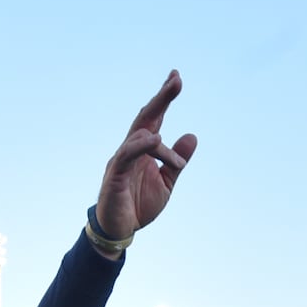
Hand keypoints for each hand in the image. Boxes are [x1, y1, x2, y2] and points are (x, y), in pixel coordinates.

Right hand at [95, 70, 196, 241]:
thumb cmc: (139, 205)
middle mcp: (131, 149)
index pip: (154, 118)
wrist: (120, 230)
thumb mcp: (166, 183)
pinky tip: (155, 140)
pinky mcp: (114, 174)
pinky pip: (126, 155)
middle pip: (145, 118)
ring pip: (139, 137)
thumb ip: (177, 161)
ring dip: (159, 140)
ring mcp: (121, 160)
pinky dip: (140, 146)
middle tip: (176, 79)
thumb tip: (192, 136)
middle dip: (161, 99)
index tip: (175, 77)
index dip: (164, 98)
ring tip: (175, 155)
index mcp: (143, 150)